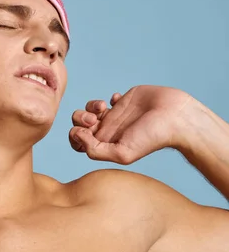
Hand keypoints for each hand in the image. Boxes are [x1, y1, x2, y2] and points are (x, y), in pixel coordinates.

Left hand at [69, 85, 192, 164]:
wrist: (175, 118)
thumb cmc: (152, 138)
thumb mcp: (122, 153)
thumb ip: (94, 149)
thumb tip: (76, 134)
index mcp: (105, 144)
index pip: (77, 142)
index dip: (75, 135)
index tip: (86, 130)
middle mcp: (108, 131)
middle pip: (79, 124)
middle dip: (80, 118)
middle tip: (94, 118)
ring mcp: (116, 116)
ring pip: (89, 110)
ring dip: (90, 106)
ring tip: (102, 107)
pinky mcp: (124, 101)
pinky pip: (107, 100)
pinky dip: (106, 98)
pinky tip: (117, 99)